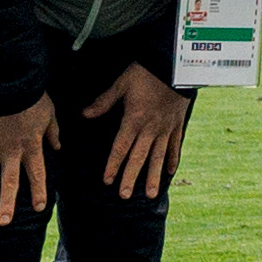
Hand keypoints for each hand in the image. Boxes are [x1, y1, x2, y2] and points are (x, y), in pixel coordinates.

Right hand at [0, 99, 58, 225]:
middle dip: (6, 203)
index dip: (38, 190)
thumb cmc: (33, 98)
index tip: (39, 207)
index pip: (37, 174)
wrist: (12, 84)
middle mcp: (10, 152)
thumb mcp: (49, 114)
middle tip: (2, 223)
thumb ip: (53, 132)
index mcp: (30, 147)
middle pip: (9, 182)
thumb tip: (57, 147)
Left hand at [81, 65, 193, 200]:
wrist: (177, 66)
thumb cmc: (146, 73)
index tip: (107, 181)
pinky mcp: (177, 124)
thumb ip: (104, 102)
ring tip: (149, 194)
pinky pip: (175, 145)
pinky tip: (170, 173)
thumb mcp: (122, 84)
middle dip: (130, 177)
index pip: (121, 147)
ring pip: (158, 156)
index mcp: (134, 120)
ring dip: (152, 176)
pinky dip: (173, 159)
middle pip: (138, 157)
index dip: (113, 165)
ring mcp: (165, 128)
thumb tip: (84, 114)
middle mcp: (150, 128)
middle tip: (124, 196)